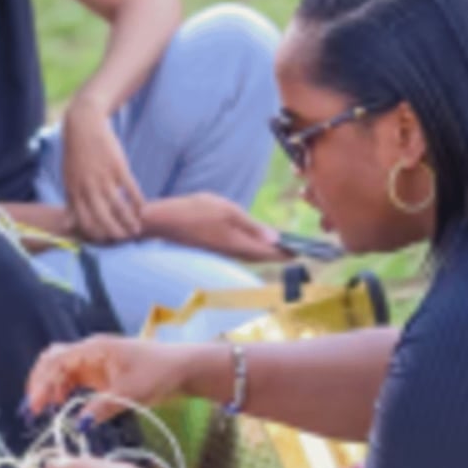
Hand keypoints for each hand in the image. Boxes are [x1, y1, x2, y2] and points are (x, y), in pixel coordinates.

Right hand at [26, 335, 192, 422]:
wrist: (182, 368)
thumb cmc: (159, 372)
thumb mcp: (132, 393)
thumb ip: (103, 407)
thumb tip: (79, 424)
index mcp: (94, 349)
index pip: (57, 361)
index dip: (42, 383)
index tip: (35, 406)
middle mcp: (90, 353)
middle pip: (52, 361)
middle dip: (39, 383)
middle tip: (32, 410)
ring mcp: (94, 363)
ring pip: (60, 371)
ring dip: (49, 388)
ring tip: (45, 411)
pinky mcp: (100, 374)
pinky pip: (73, 379)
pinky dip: (62, 391)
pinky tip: (61, 406)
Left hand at [62, 96, 143, 243]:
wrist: (84, 126)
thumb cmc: (76, 155)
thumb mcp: (68, 179)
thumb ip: (70, 203)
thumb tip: (67, 225)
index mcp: (75, 192)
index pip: (85, 222)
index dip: (97, 234)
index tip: (106, 240)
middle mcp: (89, 188)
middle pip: (104, 219)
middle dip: (115, 233)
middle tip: (124, 239)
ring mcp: (104, 178)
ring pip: (119, 207)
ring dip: (130, 222)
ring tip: (136, 229)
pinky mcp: (119, 167)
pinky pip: (131, 190)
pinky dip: (138, 202)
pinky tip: (143, 210)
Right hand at [144, 193, 290, 262]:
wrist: (163, 221)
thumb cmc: (194, 211)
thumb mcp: (227, 210)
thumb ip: (251, 225)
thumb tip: (274, 239)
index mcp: (239, 244)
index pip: (269, 253)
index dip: (287, 253)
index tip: (303, 253)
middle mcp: (232, 252)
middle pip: (262, 256)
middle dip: (280, 254)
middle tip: (298, 250)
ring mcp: (222, 251)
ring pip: (251, 254)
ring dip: (267, 251)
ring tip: (282, 246)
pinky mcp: (215, 247)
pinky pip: (240, 250)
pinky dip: (253, 247)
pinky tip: (255, 241)